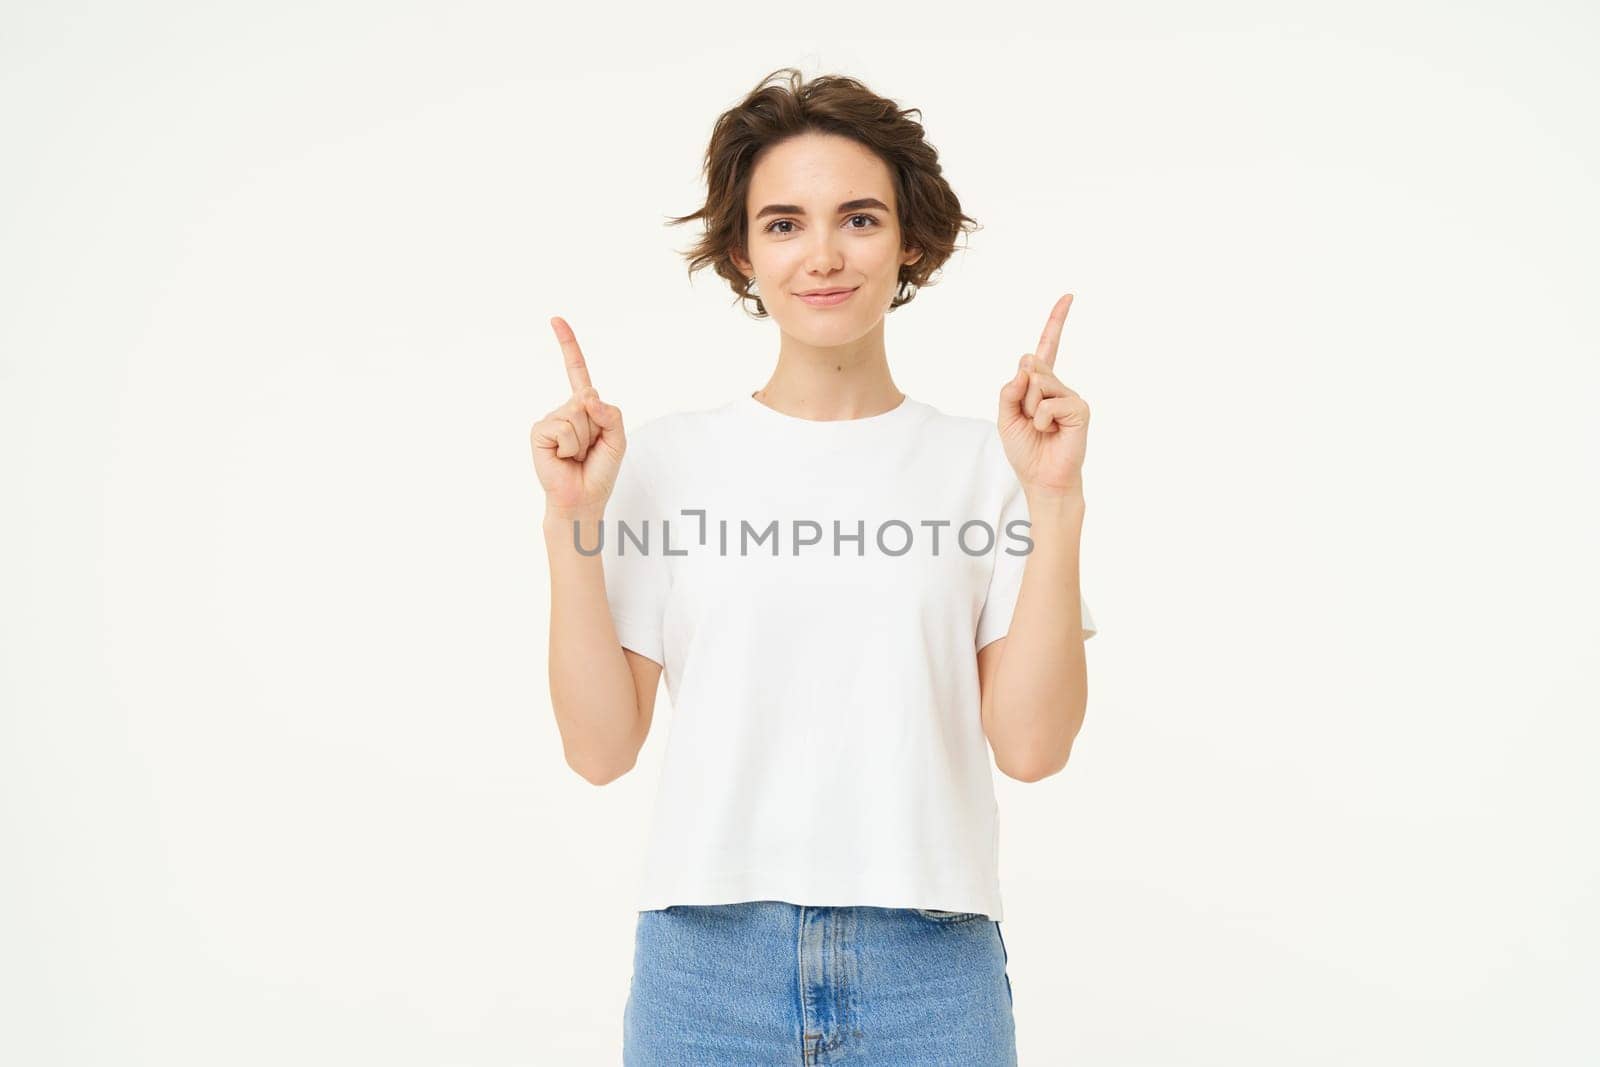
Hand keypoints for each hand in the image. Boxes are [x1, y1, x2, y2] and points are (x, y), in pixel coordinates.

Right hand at [530, 316, 626, 512]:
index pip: (576, 371)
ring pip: (576, 414)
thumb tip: (587, 397)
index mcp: (584, 407)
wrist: (582, 498)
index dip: (567, 345)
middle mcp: (565, 409)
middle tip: (589, 449)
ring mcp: (550, 420)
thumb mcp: (617, 439)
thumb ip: (610, 413)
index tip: (555, 320)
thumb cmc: (599, 470)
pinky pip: (563, 427)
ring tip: (577, 456)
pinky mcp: (539, 432)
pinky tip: (564, 458)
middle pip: (587, 398)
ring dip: (584, 440)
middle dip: (597, 427)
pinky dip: (570, 446)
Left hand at [997, 293, 1090, 497]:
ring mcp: (1070, 396)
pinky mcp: (1079, 409)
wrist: (1041, 478)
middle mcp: (1057, 386)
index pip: (1046, 347)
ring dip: (1029, 410)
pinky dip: (1040, 420)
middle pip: (1030, 367)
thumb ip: (1009, 390)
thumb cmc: (1026, 450)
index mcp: (1040, 384)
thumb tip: (1026, 367)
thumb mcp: (1005, 418)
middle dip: (1020, 394)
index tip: (1068, 296)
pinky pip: (1048, 403)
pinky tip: (1049, 432)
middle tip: (1029, 420)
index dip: (1056, 321)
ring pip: (1038, 384)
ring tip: (1041, 429)